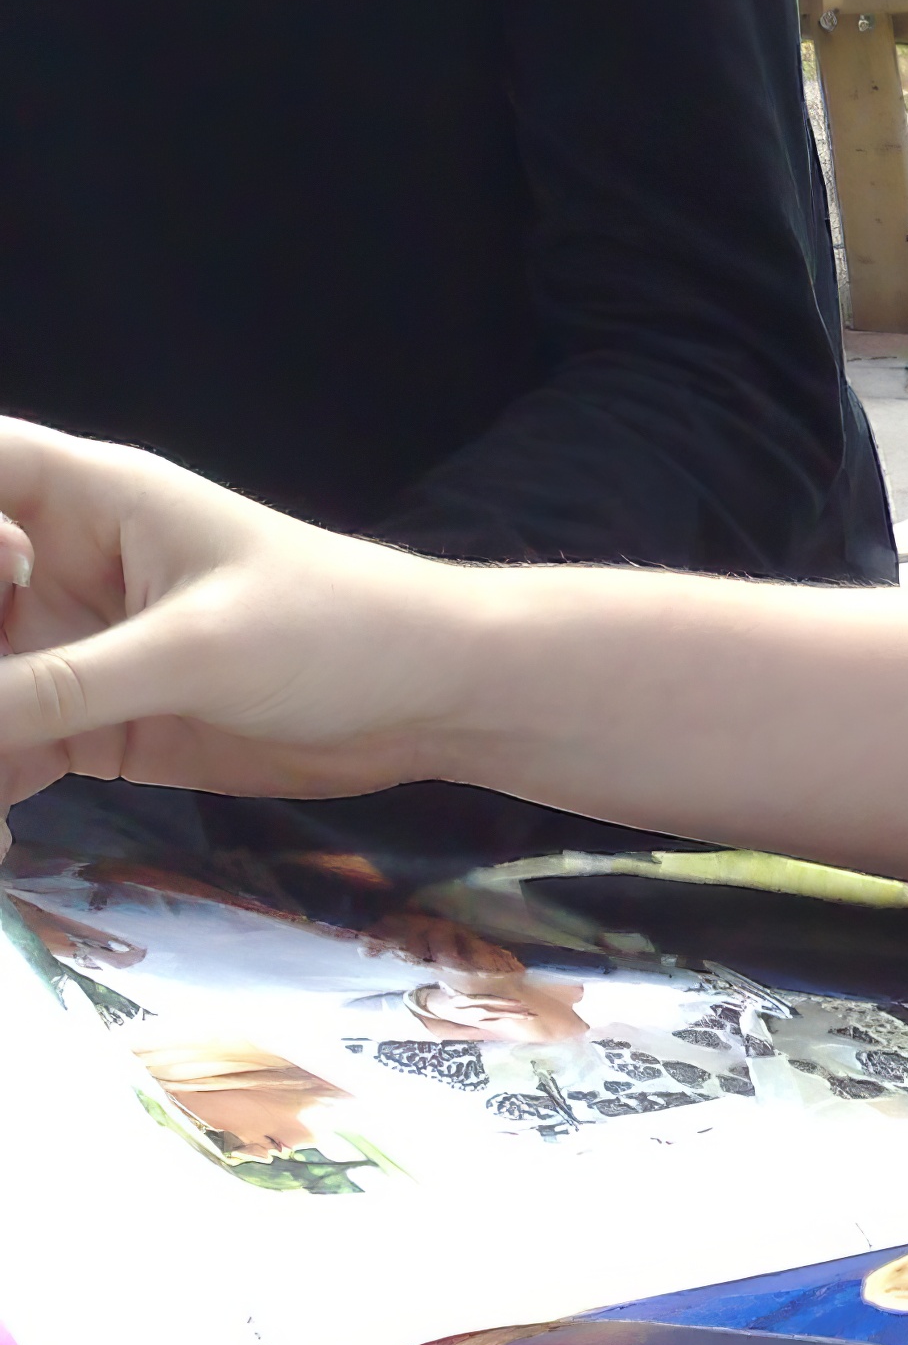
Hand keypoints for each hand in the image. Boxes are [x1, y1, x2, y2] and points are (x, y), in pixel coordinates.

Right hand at [0, 420, 485, 830]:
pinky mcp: (94, 725)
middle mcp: (65, 567)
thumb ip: (61, 685)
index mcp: (94, 499)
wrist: (428, 698)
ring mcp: (75, 649)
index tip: (2, 584)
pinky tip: (2, 845)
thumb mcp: (191, 651)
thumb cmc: (333, 629)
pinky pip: (8, 755)